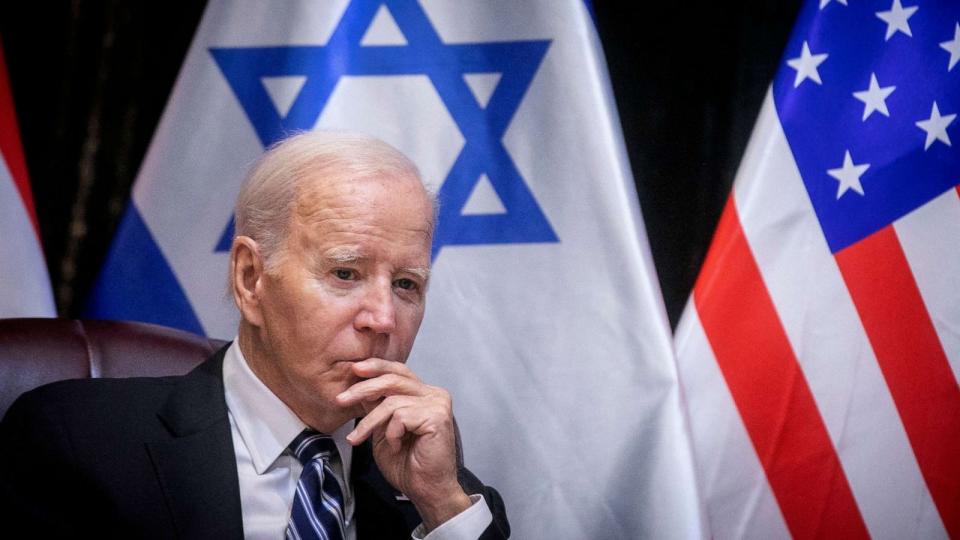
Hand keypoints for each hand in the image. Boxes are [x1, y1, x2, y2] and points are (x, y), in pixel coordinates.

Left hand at [336, 358, 470, 531]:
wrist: (425, 489)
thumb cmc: (407, 463)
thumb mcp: (383, 429)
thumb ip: (377, 406)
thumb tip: (360, 386)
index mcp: (424, 394)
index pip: (399, 371)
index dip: (376, 366)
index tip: (354, 369)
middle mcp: (434, 394)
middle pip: (394, 379)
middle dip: (363, 388)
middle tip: (341, 399)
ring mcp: (438, 404)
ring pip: (392, 401)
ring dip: (369, 422)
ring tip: (359, 438)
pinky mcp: (437, 417)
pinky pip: (400, 416)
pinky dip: (391, 433)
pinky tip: (396, 446)